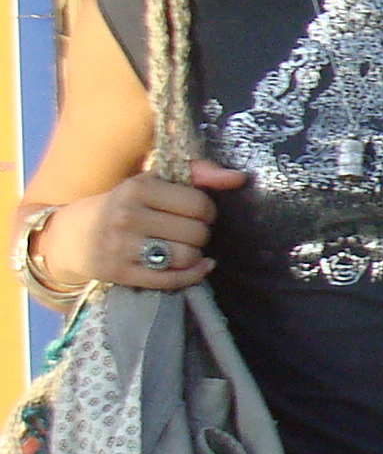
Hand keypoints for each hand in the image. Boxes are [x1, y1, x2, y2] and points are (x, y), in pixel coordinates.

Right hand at [44, 162, 247, 291]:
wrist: (72, 235)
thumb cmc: (124, 204)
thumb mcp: (153, 181)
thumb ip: (197, 173)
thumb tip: (238, 178)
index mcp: (138, 188)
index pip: (198, 204)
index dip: (207, 211)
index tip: (198, 213)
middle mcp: (127, 216)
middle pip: (196, 233)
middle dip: (200, 234)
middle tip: (188, 232)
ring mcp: (121, 247)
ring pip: (186, 257)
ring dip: (194, 255)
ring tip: (184, 247)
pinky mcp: (119, 274)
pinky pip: (171, 280)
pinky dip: (192, 275)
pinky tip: (196, 267)